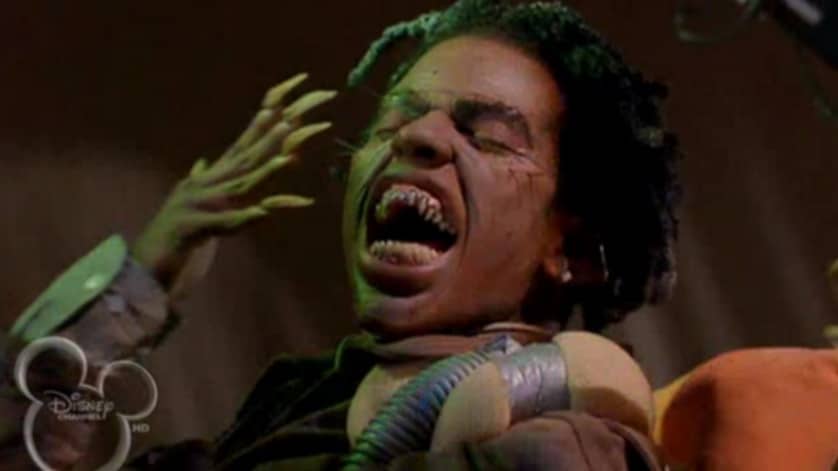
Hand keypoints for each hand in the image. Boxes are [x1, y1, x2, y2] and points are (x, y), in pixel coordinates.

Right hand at [133, 73, 334, 288]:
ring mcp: (195, 206)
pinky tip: (262, 212)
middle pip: (240, 163)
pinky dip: (243, 218)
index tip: (275, 114)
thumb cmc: (171, 237)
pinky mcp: (191, 229)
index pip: (235, 152)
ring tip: (286, 159)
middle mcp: (200, 188)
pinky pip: (223, 224)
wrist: (143, 264)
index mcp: (203, 182)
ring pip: (237, 187)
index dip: (254, 133)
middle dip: (265, 143)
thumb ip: (197, 181)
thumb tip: (203, 162)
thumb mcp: (188, 204)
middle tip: (288, 125)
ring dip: (263, 172)